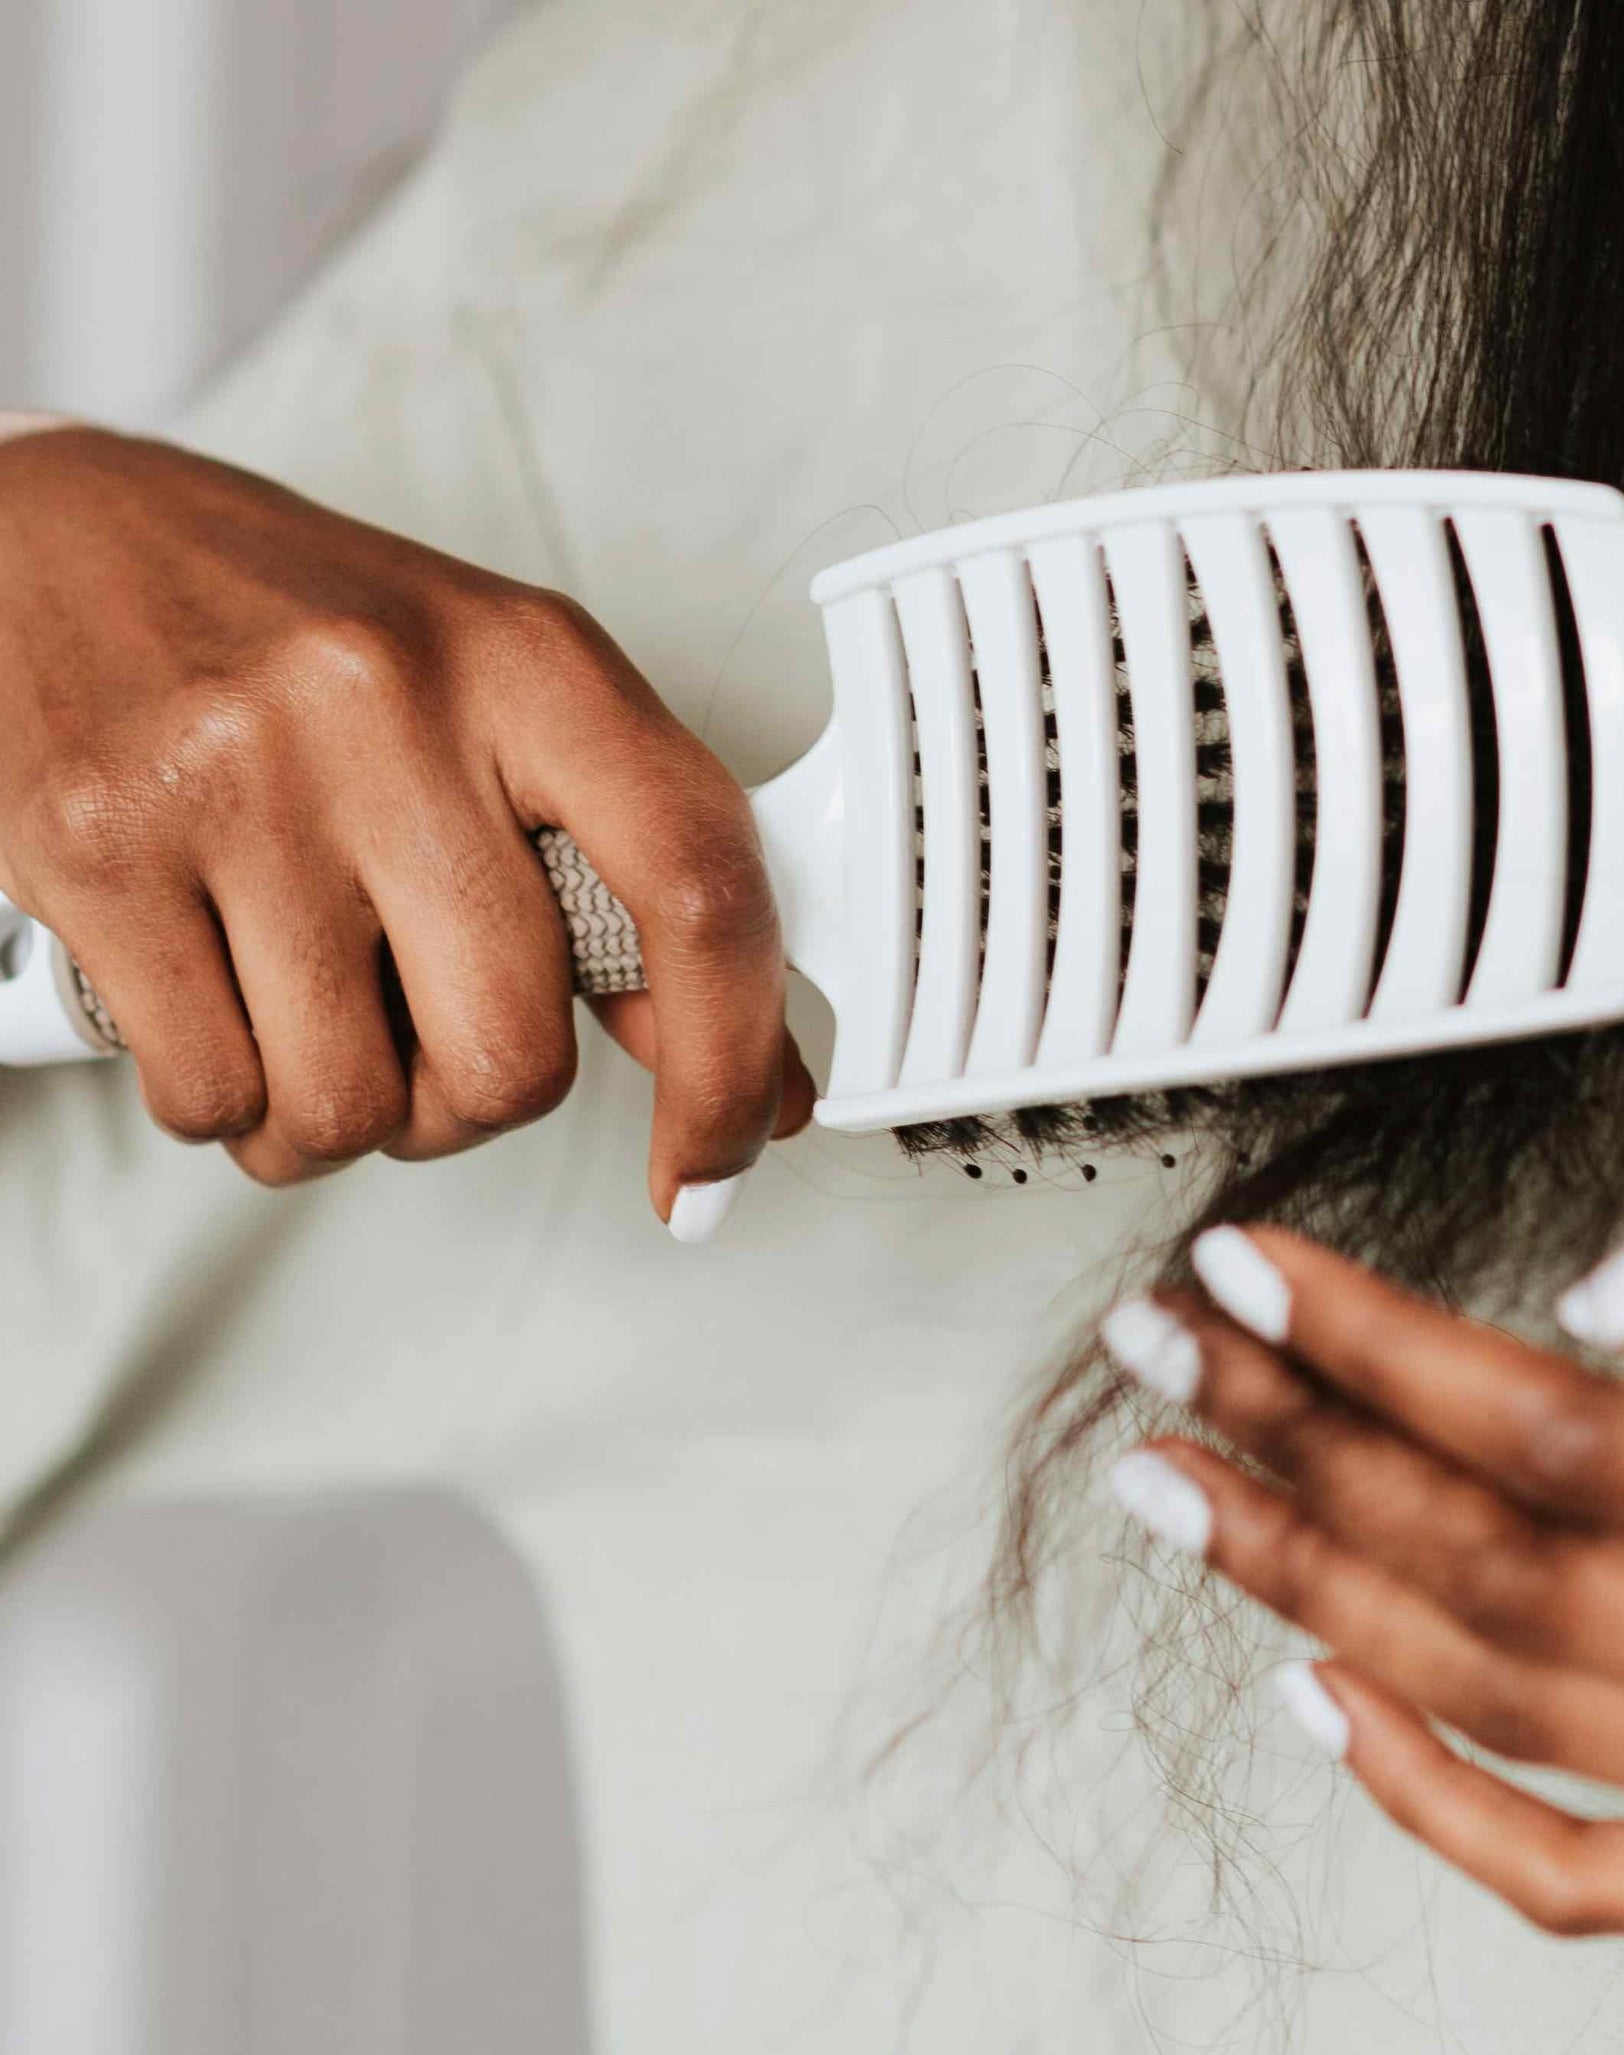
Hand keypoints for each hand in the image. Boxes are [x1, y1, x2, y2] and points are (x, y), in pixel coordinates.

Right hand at [0, 426, 809, 1217]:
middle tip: (430, 1046)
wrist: (52, 531)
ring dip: (339, 1114)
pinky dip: (222, 1099)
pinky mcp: (96, 845)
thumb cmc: (300, 629)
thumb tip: (757, 1076)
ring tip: (311, 1018)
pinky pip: (208, 1095)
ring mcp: (236, 776)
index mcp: (531, 661)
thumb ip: (628, 877)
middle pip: (509, 1052)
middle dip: (473, 1103)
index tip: (720, 1157)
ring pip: (349, 1103)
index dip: (733, 1054)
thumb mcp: (499, 700)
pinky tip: (215, 1006)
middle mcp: (390, 704)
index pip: (698, 881)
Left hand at [1100, 1156, 1623, 2001]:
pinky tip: (1338, 1700)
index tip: (1269, 1282)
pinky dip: (1446, 1802)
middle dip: (1309, 1465)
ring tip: (1203, 1506)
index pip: (1575, 1434)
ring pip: (1523, 1718)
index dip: (1386, 1352)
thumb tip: (1601, 1289)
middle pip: (1512, 1582)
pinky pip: (1604, 1877)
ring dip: (1330, 1602)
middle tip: (1178, 1377)